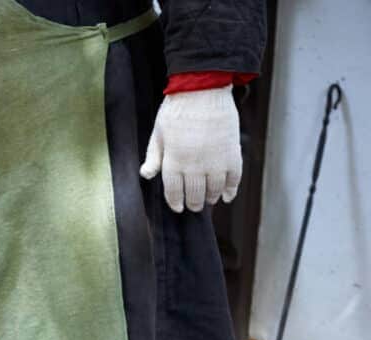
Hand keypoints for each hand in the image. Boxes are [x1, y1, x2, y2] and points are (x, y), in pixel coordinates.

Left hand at [140, 85, 242, 212]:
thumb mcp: (158, 133)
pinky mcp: (232, 153)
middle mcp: (194, 164)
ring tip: (208, 200)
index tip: (178, 208)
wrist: (203, 89)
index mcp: (173, 160)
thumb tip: (146, 175)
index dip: (176, 202)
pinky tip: (227, 197)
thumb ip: (153, 157)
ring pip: (214, 189)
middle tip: (193, 207)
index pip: (174, 191)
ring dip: (210, 198)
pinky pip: (234, 178)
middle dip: (193, 203)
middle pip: (194, 194)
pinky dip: (231, 190)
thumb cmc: (177, 110)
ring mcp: (215, 160)